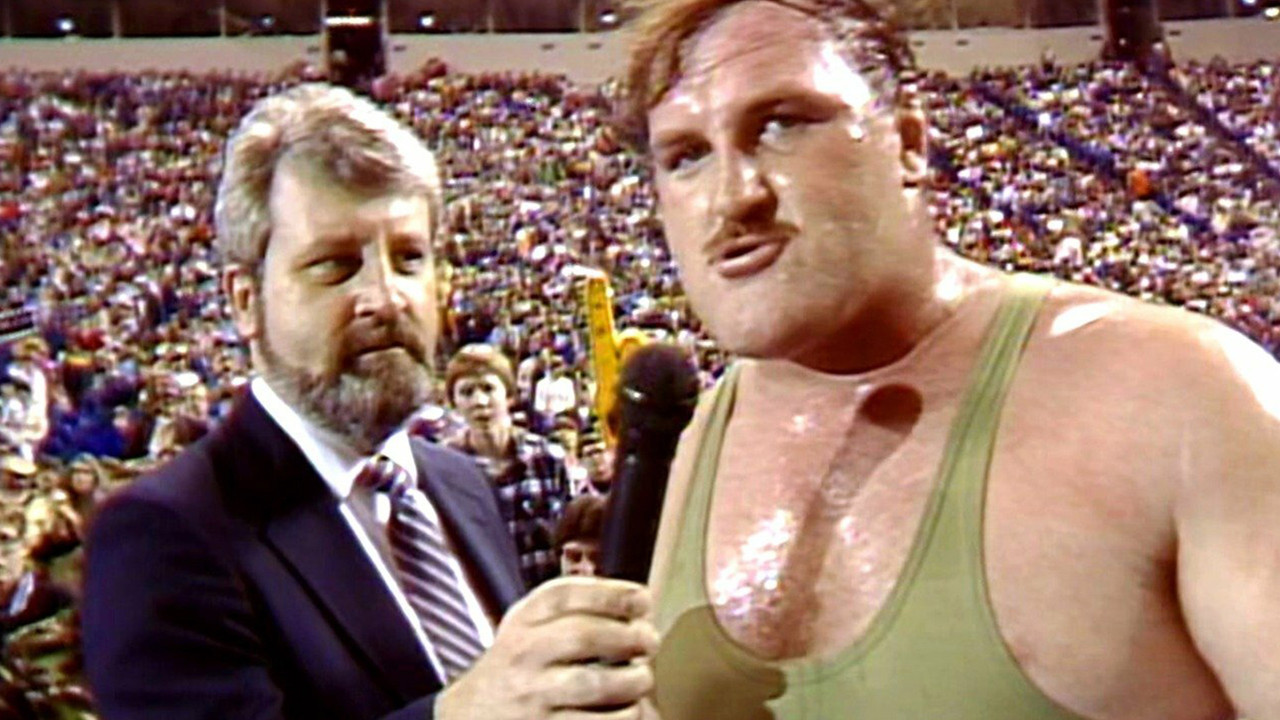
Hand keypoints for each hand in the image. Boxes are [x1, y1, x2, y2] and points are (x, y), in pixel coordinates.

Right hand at [436, 576, 657, 719]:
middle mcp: (523, 654)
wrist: (469, 716)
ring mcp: (531, 696)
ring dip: (631, 680)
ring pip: (591, 685)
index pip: (566, 594)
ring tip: (642, 679)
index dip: (613, 593)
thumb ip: (571, 609)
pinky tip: (630, 709)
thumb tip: (638, 601)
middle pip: (582, 636)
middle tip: (651, 641)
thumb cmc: (516, 666)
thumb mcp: (528, 626)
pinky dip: (623, 716)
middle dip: (628, 636)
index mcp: (523, 620)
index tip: (643, 599)